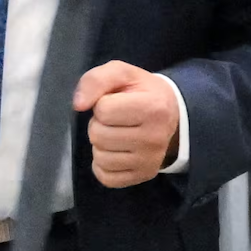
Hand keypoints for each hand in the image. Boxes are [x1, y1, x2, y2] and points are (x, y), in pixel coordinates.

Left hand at [74, 60, 180, 188]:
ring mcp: (150, 161)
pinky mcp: (144, 176)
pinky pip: (105, 177)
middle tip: (116, 119)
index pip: (103, 110)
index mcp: (153, 108)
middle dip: (100, 124)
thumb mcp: (122, 74)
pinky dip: (103, 164)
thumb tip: (78, 105)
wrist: (172, 115)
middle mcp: (154, 138)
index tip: (118, 102)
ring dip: (101, 144)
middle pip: (98, 135)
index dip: (103, 103)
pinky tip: (116, 151)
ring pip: (100, 157)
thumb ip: (96, 79)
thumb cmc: (142, 92)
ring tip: (117, 133)